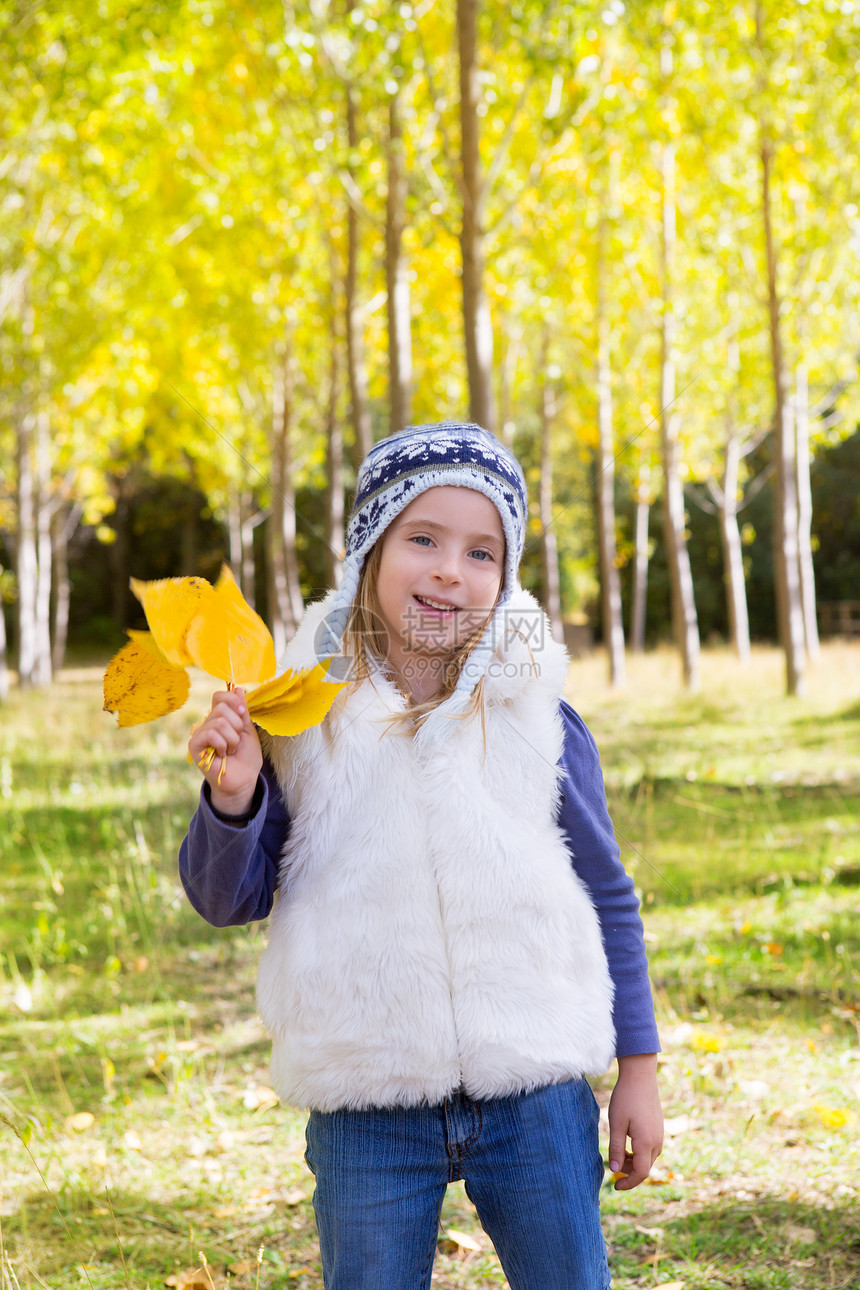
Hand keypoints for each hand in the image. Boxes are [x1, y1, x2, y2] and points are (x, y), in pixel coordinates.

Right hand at [188, 688, 262, 815]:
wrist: (243, 781)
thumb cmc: (246, 758)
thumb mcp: (248, 730)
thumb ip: (242, 711)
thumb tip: (238, 688)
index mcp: (220, 717)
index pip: (220, 696)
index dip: (233, 700)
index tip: (243, 713)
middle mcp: (207, 723)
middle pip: (222, 707)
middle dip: (237, 725)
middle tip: (236, 742)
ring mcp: (200, 734)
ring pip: (219, 721)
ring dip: (232, 739)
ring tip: (231, 750)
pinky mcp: (194, 745)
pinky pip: (211, 733)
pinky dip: (223, 744)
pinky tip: (222, 754)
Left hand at [607, 1052, 662, 1189]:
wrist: (641, 1075)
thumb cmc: (626, 1098)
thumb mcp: (616, 1124)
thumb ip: (616, 1149)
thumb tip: (615, 1171)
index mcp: (647, 1143)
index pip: (640, 1173)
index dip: (628, 1183)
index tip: (615, 1186)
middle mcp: (657, 1141)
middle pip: (645, 1167)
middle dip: (629, 1172)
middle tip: (612, 1166)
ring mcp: (660, 1134)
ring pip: (648, 1158)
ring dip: (634, 1162)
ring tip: (618, 1153)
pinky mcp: (659, 1127)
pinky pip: (651, 1148)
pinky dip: (639, 1152)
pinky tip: (627, 1143)